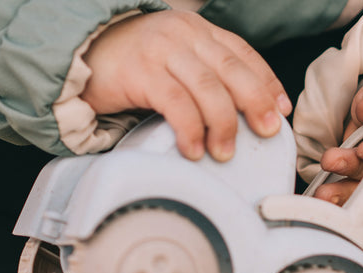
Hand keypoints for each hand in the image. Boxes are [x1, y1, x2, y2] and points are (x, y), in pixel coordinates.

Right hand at [82, 11, 289, 161]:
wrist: (81, 53)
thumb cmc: (133, 63)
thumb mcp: (177, 61)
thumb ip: (207, 76)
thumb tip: (247, 114)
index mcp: (198, 32)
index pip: (243, 54)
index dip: (267, 82)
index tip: (281, 110)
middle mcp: (183, 36)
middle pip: (232, 70)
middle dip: (255, 103)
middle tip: (266, 132)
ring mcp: (162, 51)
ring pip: (208, 87)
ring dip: (223, 123)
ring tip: (225, 151)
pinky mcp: (140, 71)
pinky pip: (175, 103)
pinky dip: (190, 128)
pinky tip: (194, 148)